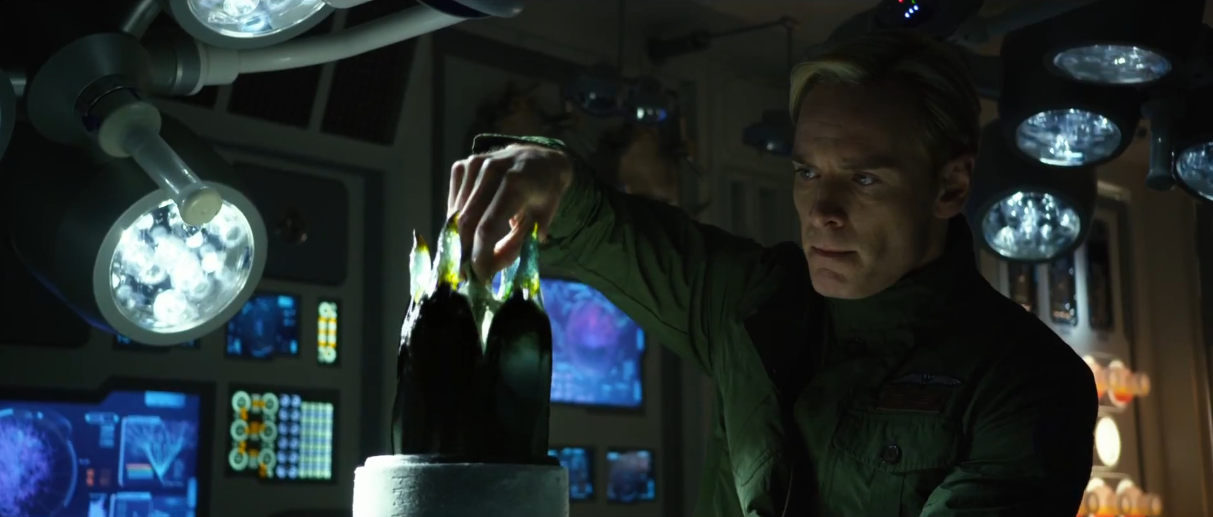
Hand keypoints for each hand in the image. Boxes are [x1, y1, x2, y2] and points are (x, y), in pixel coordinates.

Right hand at [448, 144, 572, 278]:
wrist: (540, 159)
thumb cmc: (543, 194)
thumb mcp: (540, 221)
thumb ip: (516, 245)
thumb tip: (490, 267)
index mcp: (516, 183)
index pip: (487, 227)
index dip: (480, 255)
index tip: (479, 277)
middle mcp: (492, 169)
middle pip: (467, 221)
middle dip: (464, 251)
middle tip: (466, 274)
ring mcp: (474, 164)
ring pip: (456, 213)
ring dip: (460, 237)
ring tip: (470, 254)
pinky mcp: (463, 165)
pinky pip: (454, 201)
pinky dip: (458, 219)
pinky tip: (471, 226)